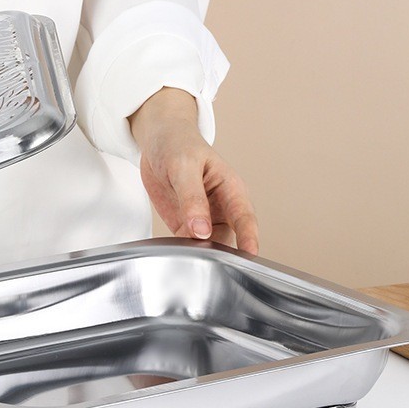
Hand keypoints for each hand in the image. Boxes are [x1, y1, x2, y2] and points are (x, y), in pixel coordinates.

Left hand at [129, 87, 258, 253]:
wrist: (159, 142)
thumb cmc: (178, 146)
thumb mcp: (183, 167)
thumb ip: (192, 199)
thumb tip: (201, 231)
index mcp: (231, 189)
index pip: (245, 217)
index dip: (249, 237)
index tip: (249, 255)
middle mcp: (222, 208)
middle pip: (229, 239)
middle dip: (222, 255)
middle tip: (209, 265)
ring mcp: (204, 220)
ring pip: (209, 246)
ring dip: (200, 256)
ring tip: (188, 259)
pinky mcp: (185, 227)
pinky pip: (187, 246)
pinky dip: (182, 253)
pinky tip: (175, 256)